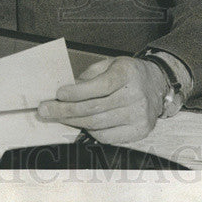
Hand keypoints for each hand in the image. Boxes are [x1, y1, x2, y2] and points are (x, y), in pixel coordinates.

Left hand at [36, 56, 166, 143]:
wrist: (157, 84)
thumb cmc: (126, 73)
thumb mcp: (109, 64)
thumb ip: (88, 76)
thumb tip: (64, 92)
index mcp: (127, 74)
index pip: (100, 87)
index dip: (77, 92)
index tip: (58, 94)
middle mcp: (136, 95)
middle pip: (95, 108)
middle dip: (65, 110)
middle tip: (44, 110)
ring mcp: (139, 116)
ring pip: (98, 124)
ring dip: (73, 122)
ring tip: (56, 117)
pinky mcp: (139, 131)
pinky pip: (107, 137)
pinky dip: (90, 131)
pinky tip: (80, 124)